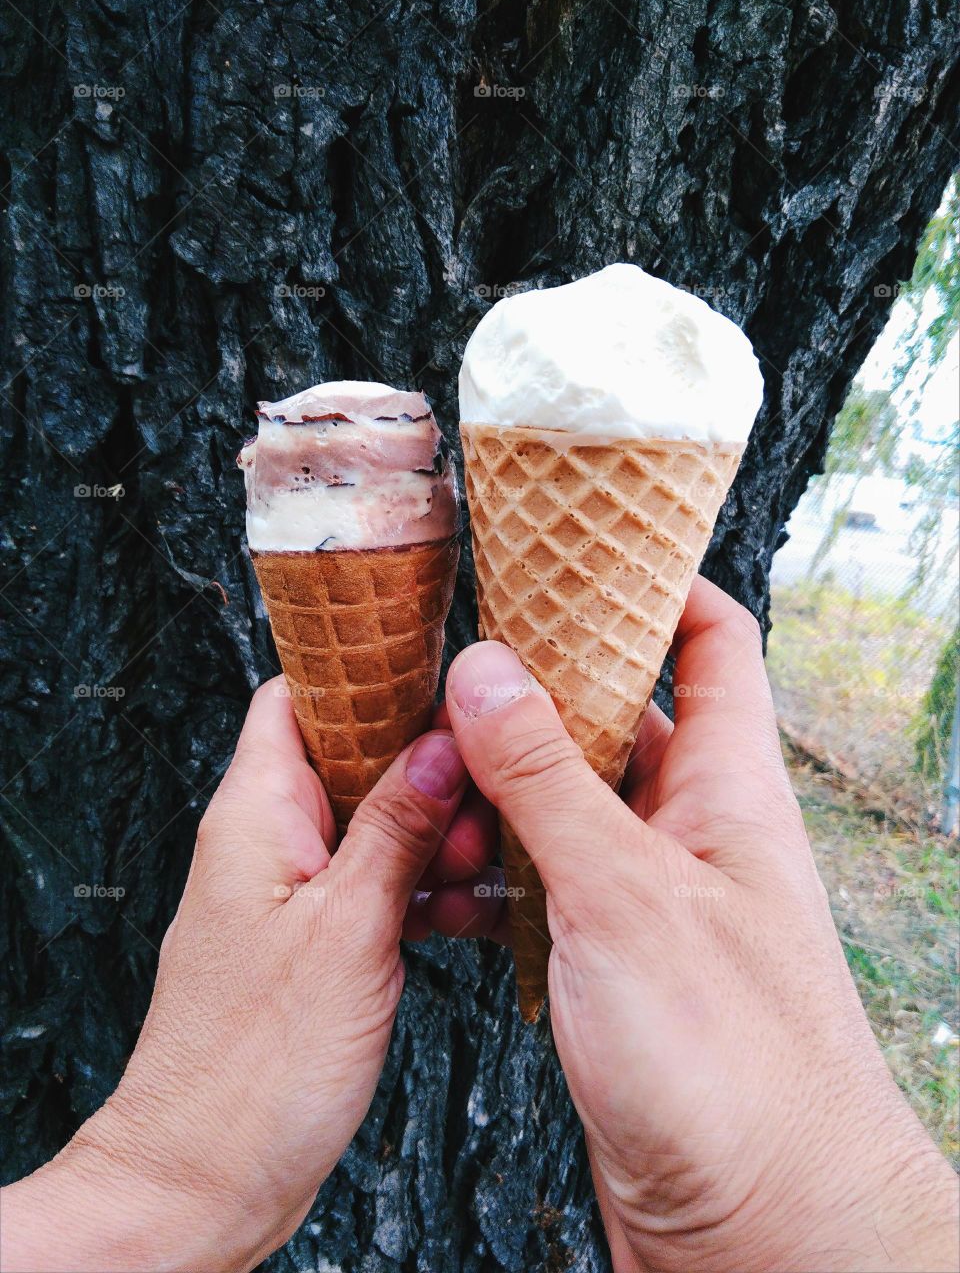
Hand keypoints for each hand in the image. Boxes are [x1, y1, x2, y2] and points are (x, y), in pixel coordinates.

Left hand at [1, 678, 492, 1272]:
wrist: (207, 1177)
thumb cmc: (255, 1067)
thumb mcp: (347, 929)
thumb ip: (396, 828)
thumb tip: (441, 744)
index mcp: (254, 815)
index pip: (298, 696)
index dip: (365, 672)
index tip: (437, 670)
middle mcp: (266, 841)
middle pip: (349, 754)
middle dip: (423, 759)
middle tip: (486, 779)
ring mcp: (289, 891)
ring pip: (371, 821)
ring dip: (430, 829)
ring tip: (486, 850)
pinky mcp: (311, 940)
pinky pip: (372, 881)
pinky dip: (419, 882)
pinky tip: (468, 900)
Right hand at [439, 578, 959, 1272]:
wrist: (765, 1234)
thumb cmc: (731, 1068)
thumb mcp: (624, 898)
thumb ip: (548, 780)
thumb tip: (484, 670)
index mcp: (726, 789)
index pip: (711, 640)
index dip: (653, 580)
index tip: (576, 544)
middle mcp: (694, 832)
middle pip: (618, 716)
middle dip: (537, 689)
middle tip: (448, 665)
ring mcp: (654, 900)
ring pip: (569, 807)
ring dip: (500, 792)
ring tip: (422, 781)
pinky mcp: (615, 964)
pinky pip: (548, 887)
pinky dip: (495, 874)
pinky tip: (440, 882)